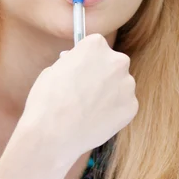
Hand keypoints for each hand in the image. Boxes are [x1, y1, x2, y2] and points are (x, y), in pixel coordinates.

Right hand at [19, 34, 138, 160]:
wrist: (53, 133)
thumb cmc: (47, 99)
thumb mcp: (55, 69)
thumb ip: (74, 62)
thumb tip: (81, 64)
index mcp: (96, 45)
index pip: (97, 46)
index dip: (87, 59)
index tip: (81, 69)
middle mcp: (117, 60)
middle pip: (113, 63)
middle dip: (103, 74)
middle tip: (87, 91)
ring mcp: (127, 84)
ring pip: (121, 85)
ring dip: (110, 93)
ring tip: (89, 109)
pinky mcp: (132, 107)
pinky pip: (124, 105)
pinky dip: (114, 111)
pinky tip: (96, 119)